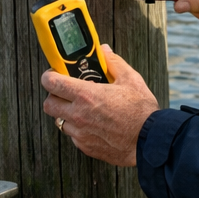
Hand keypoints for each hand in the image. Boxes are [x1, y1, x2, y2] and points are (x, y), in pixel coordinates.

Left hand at [41, 45, 158, 166]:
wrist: (149, 142)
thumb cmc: (142, 112)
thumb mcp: (131, 80)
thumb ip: (113, 62)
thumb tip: (104, 51)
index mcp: (86, 95)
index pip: (51, 83)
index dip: (49, 76)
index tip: (55, 74)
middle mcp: (78, 115)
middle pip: (49, 104)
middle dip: (54, 96)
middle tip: (66, 92)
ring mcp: (80, 133)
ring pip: (59, 121)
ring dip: (66, 113)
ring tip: (82, 109)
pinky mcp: (85, 147)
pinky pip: (73, 135)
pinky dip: (78, 128)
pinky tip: (92, 123)